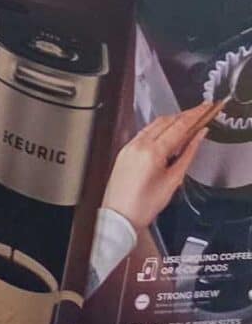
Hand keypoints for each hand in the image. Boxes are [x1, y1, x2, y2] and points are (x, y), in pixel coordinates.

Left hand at [101, 102, 223, 229]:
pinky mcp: (124, 151)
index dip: (194, 115)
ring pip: (153, 125)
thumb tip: (199, 136)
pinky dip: (158, 128)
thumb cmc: (145, 204)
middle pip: (165, 121)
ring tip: (187, 120)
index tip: (205, 108)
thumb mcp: (174, 179)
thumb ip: (188, 154)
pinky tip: (168, 132)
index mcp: (152, 151)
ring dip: (171, 120)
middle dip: (184, 115)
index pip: (178, 126)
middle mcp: (138, 145)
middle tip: (200, 112)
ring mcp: (128, 146)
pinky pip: (143, 132)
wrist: (119, 214)